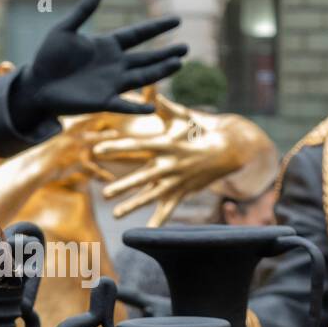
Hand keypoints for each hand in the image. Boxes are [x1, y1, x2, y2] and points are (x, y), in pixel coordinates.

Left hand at [9, 0, 186, 130]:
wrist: (36, 84)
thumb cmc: (48, 57)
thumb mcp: (65, 29)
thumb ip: (83, 11)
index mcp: (107, 45)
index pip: (138, 34)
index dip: (157, 27)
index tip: (177, 20)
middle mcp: (114, 64)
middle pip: (147, 57)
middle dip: (166, 52)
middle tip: (187, 47)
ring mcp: (111, 83)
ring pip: (142, 77)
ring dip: (160, 71)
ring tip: (179, 64)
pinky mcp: (102, 101)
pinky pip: (124, 104)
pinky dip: (137, 106)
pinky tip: (153, 107)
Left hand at [93, 96, 274, 226]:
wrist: (229, 149)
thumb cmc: (201, 129)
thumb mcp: (183, 116)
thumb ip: (165, 107)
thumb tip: (153, 93)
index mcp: (167, 144)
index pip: (138, 146)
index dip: (117, 147)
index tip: (98, 149)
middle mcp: (171, 164)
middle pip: (143, 177)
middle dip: (124, 186)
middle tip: (105, 193)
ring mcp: (177, 181)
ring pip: (152, 196)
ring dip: (133, 205)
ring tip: (115, 214)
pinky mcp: (182, 191)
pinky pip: (168, 209)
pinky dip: (158, 221)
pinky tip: (146, 233)